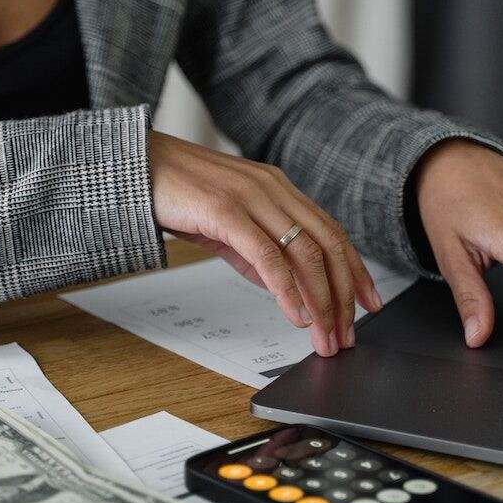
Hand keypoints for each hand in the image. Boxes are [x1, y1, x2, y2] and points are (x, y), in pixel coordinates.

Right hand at [148, 131, 381, 356]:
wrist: (133, 167)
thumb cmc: (178, 192)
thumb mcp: (228, 224)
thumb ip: (257, 251)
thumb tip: (284, 287)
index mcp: (279, 189)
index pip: (332, 232)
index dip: (356, 270)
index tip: (369, 303)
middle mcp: (273, 189)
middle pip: (328, 245)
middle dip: (344, 294)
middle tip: (348, 333)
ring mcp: (252, 198)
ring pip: (304, 253)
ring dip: (321, 300)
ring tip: (324, 335)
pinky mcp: (226, 211)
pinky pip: (268, 256)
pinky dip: (287, 290)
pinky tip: (295, 315)